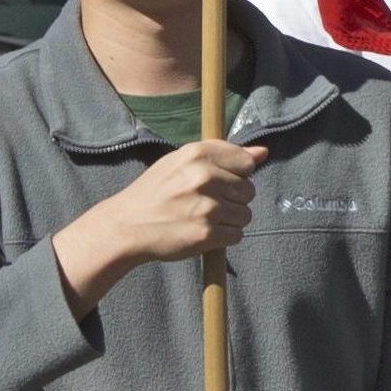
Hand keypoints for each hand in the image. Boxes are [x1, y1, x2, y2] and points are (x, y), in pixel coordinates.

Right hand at [55, 140, 266, 309]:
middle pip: (250, 190)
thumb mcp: (183, 162)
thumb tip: (263, 152)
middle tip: (206, 204)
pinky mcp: (205, 234)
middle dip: (234, 199)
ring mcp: (206, 207)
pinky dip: (224, 237)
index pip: (247, 162)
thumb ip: (224, 155)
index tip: (219, 182)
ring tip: (202, 218)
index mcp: (197, 154)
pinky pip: (237, 235)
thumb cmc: (156, 192)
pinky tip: (202, 232)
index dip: (237, 175)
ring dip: (230, 220)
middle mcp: (204, 177)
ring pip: (245, 215)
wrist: (126, 227)